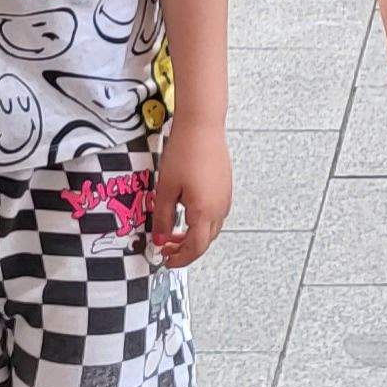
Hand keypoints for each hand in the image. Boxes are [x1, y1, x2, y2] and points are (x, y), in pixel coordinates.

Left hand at [152, 119, 231, 267]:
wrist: (202, 127)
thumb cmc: (184, 153)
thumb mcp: (165, 189)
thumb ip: (162, 218)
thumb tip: (160, 239)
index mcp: (204, 212)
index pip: (195, 248)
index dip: (180, 259)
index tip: (166, 260)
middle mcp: (220, 208)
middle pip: (205, 241)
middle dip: (185, 249)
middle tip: (165, 247)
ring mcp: (225, 198)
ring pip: (211, 229)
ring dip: (193, 236)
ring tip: (173, 231)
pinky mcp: (226, 188)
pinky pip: (215, 214)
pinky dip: (200, 222)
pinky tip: (186, 213)